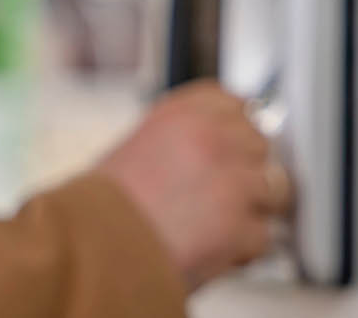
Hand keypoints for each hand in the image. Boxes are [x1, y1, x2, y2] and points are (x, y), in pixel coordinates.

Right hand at [97, 80, 290, 289]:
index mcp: (186, 112)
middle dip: (246, 173)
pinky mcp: (241, 223)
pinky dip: (242, 250)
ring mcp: (233, 179)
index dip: (238, 131)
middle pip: (261, 146)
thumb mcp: (139, 149)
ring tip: (210, 227)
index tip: (233, 148)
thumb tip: (230, 143)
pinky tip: (210, 251)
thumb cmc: (99, 210)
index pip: (237, 103)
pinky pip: (262, 236)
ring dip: (250, 212)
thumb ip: (187, 139)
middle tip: (215, 199)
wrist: (83, 254)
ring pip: (274, 190)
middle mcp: (215, 136)